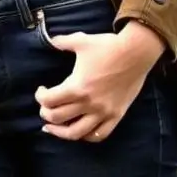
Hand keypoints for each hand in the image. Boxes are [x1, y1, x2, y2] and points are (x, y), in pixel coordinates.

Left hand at [35, 21, 165, 141]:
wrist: (136, 52)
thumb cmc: (108, 46)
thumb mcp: (81, 41)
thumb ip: (62, 42)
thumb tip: (50, 40)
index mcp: (77, 87)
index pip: (48, 101)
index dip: (40, 97)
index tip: (42, 90)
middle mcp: (89, 103)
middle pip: (57, 118)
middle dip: (46, 113)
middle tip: (45, 107)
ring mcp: (103, 112)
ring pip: (76, 133)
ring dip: (60, 132)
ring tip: (53, 127)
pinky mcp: (116, 115)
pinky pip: (99, 135)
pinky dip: (86, 136)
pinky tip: (79, 131)